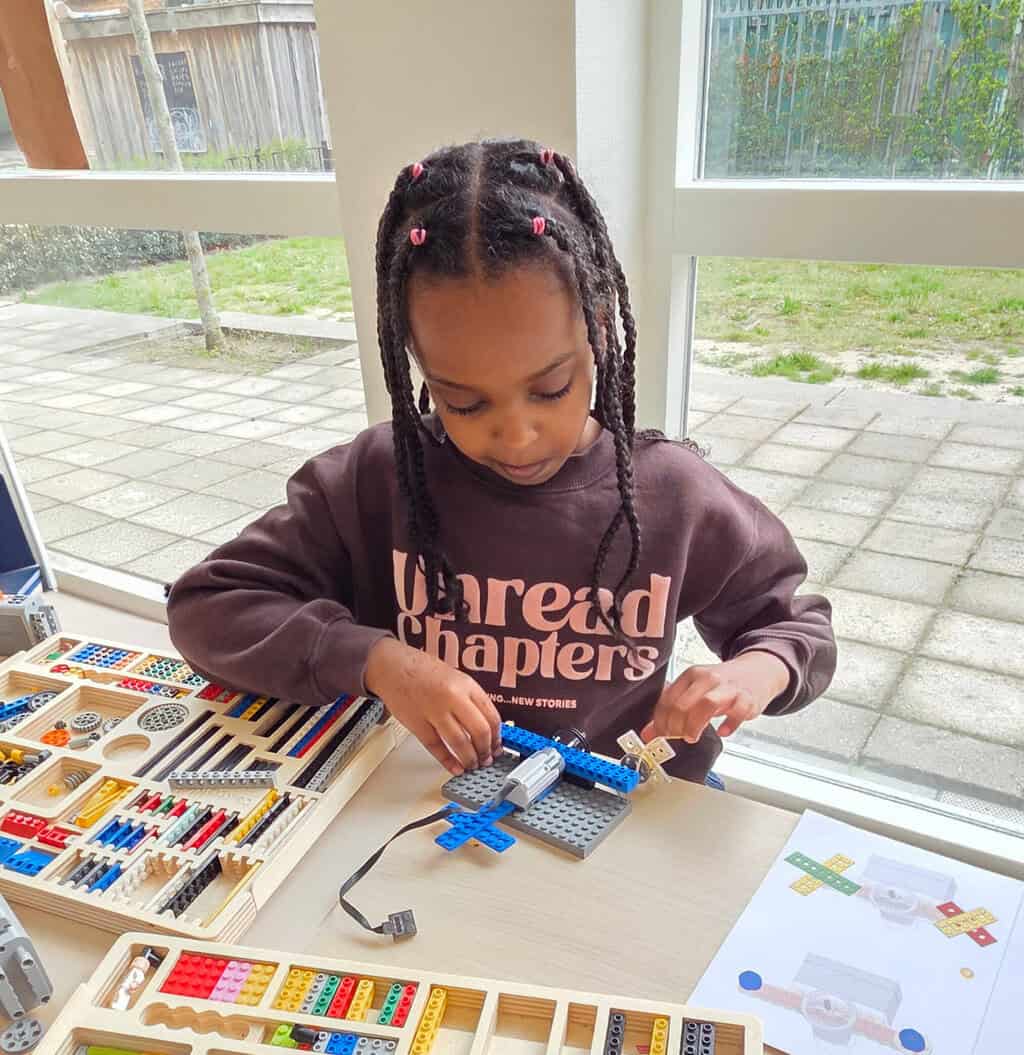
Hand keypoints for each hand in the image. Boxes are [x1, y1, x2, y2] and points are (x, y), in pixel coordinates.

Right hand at [364, 637, 500, 775]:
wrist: (392, 666)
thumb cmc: (423, 671)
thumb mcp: (456, 678)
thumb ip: (471, 700)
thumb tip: (486, 726)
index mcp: (466, 685)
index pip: (492, 716)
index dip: (498, 737)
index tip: (497, 746)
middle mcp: (453, 698)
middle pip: (479, 732)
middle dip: (486, 751)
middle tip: (487, 759)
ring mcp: (434, 711)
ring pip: (459, 743)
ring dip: (469, 759)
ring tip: (472, 765)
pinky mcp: (417, 724)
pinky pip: (436, 747)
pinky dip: (448, 761)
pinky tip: (455, 767)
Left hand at [641, 651, 790, 744]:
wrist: (757, 672)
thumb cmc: (723, 684)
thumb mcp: (696, 692)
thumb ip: (672, 711)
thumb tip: (648, 733)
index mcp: (691, 675)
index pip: (667, 699)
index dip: (660, 721)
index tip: (661, 734)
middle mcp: (708, 679)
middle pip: (683, 704)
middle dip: (675, 726)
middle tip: (676, 738)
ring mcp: (728, 688)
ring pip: (706, 704)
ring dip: (695, 725)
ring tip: (692, 736)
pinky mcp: (747, 699)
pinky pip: (736, 712)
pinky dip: (728, 725)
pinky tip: (722, 731)